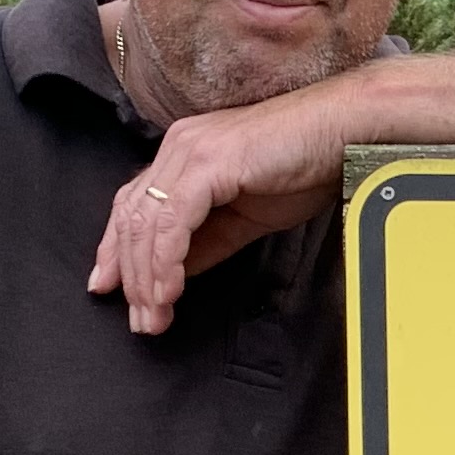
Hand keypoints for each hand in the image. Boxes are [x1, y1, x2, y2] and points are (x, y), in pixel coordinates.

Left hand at [86, 82, 354, 334]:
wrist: (343, 134)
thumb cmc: (306, 165)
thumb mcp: (248, 216)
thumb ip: (208, 241)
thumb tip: (177, 271)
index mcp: (184, 154)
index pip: (133, 204)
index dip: (115, 249)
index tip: (111, 288)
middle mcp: (178, 147)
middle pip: (132, 217)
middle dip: (132, 276)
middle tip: (140, 320)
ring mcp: (189, 152)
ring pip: (147, 223)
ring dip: (147, 277)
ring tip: (154, 315)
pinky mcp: (206, 164)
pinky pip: (173, 221)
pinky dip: (166, 260)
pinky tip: (170, 290)